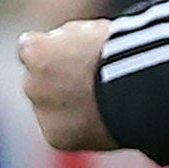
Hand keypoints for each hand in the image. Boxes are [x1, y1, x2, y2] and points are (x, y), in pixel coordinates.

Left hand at [18, 19, 119, 151]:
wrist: (140, 86)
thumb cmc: (123, 48)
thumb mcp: (91, 30)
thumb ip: (68, 40)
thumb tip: (58, 45)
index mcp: (37, 51)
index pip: (29, 46)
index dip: (51, 47)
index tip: (69, 50)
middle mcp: (32, 83)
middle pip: (37, 80)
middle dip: (56, 79)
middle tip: (89, 77)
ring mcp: (43, 113)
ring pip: (49, 107)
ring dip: (65, 104)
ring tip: (102, 98)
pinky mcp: (56, 137)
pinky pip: (62, 129)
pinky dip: (77, 124)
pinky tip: (102, 115)